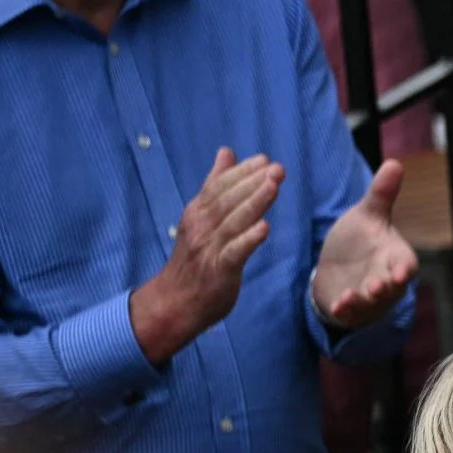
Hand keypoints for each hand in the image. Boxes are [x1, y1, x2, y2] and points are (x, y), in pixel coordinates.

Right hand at [129, 148, 283, 365]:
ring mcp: (209, 248)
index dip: (241, 172)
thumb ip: (215, 184)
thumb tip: (226, 151)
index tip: (264, 159)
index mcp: (198, 212)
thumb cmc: (195, 256)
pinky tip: (264, 228)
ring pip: (233, 222)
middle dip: (252, 182)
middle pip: (228, 200)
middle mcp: (202, 226)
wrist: (175, 301)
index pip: (220, 186)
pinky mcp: (219, 269)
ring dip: (254, 203)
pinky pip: (235, 253)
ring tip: (274, 186)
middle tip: (277, 168)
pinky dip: (248, 240)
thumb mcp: (202, 215)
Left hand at [312, 159, 418, 329]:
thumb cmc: (359, 239)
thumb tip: (394, 163)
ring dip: (363, 300)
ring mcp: (369, 297)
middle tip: (378, 286)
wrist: (337, 266)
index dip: (404, 268)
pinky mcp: (350, 308)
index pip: (405, 263)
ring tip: (352, 295)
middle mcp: (385, 278)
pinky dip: (345, 310)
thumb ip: (381, 194)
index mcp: (394, 256)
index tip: (401, 271)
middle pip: (391, 287)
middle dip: (385, 287)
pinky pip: (351, 313)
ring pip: (371, 302)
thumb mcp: (367, 215)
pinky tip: (337, 303)